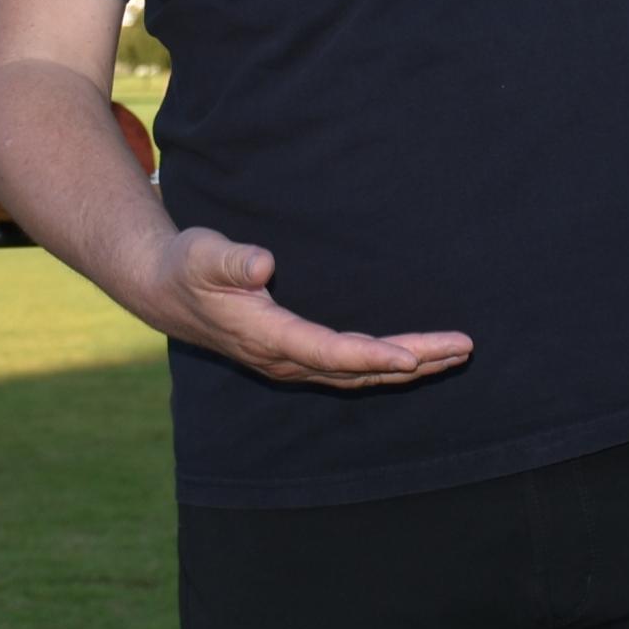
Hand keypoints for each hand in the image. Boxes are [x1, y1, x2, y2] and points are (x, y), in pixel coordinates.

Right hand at [144, 224, 474, 389]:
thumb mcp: (203, 253)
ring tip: (457, 354)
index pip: (330, 352)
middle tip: (462, 348)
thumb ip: (231, 260)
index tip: (413, 357)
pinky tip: (419, 359)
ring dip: (411, 366)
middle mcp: (285, 359)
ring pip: (361, 374)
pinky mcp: (298, 358)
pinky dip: (388, 366)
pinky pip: (353, 369)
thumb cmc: (188, 265)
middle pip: (360, 369)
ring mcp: (293, 363)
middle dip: (414, 361)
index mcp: (267, 336)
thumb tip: (263, 265)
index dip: (373, 356)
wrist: (166, 292)